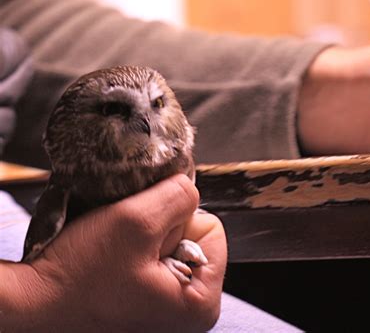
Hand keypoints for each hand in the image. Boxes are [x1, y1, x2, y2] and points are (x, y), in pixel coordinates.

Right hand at [0, 175, 226, 331]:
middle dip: (159, 229)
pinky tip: (112, 258)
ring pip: (169, 237)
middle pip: (192, 232)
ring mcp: (166, 300)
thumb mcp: (136, 221)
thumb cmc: (80, 278)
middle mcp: (189, 306)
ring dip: (142, 234)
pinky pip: (151, 250)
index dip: (175, 220)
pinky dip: (133, 244)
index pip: (213, 227)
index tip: (142, 240)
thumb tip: (190, 187)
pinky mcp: (146, 293)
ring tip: (116, 252)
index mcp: (201, 302)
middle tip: (125, 247)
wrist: (34, 303)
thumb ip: (177, 195)